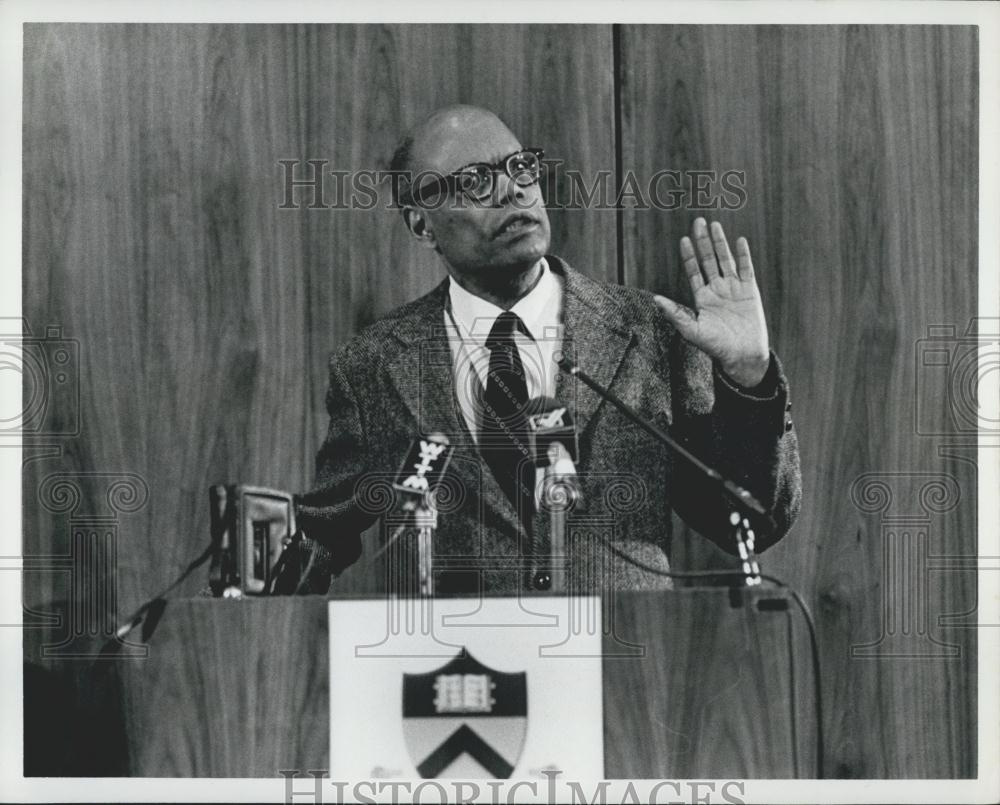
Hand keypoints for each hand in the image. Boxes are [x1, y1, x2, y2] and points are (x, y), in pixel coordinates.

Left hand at [654, 217, 769, 386]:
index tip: (684, 240)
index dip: (689, 256)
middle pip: (709, 260)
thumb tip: (654, 299)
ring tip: (715, 225)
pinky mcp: (750, 290)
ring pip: (726, 260)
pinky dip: (744, 255)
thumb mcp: (691, 330)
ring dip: (720, 243)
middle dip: (703, 242)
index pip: (694, 271)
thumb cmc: (715, 346)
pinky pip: (746, 269)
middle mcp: (717, 289)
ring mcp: (734, 288)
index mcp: (702, 298)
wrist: (742, 356)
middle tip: (698, 222)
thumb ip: (674, 313)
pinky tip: (739, 241)